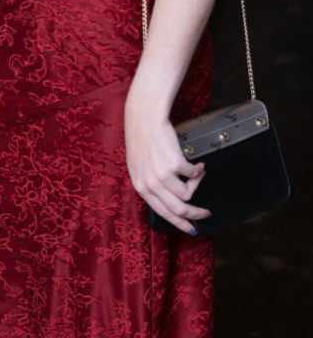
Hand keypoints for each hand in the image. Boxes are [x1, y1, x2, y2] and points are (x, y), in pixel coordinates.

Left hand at [124, 112, 210, 234]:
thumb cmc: (143, 139)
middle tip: (206, 213)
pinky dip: (198, 171)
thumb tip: (170, 199)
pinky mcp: (174, 164)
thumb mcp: (139, 167)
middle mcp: (151, 184)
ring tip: (197, 173)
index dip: (179, 223)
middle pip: (179, 210)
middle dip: (196, 214)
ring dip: (197, 185)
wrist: (144, 118)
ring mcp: (162, 175)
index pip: (162, 213)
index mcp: (141, 187)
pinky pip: (193, 175)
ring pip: (188, 195)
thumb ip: (150, 184)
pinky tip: (197, 163)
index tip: (191, 229)